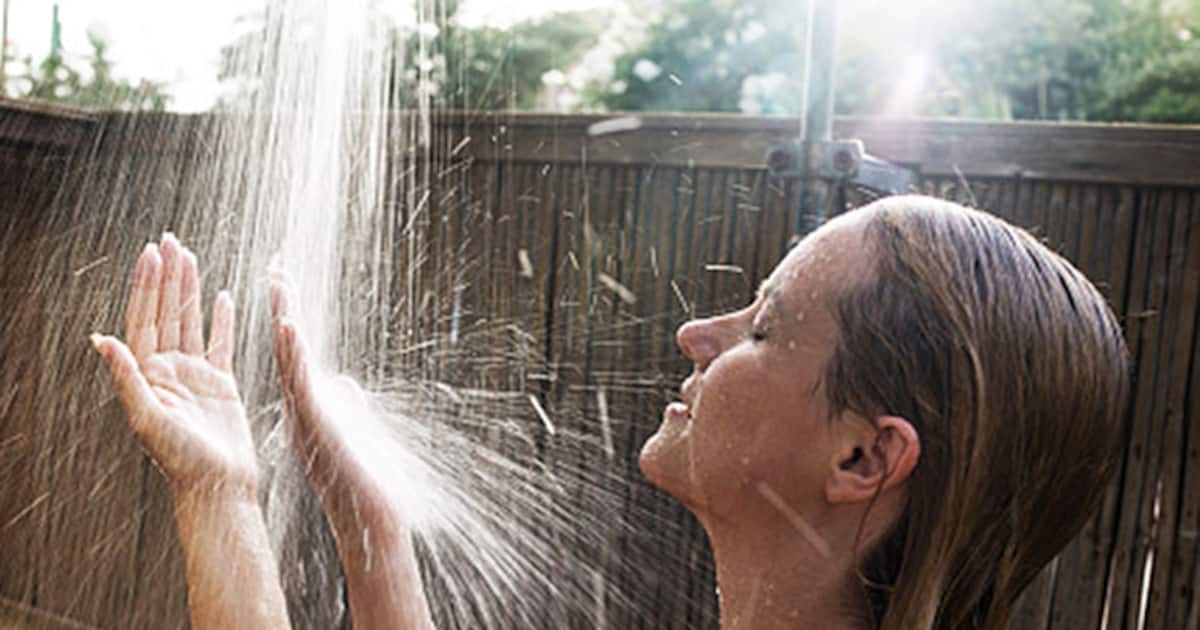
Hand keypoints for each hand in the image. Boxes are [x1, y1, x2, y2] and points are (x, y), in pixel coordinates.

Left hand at [93, 234, 256, 497]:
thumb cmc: (181, 460)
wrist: (218, 485)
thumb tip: (101, 339)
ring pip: (191, 321)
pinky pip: (220, 343)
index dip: (147, 285)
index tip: (151, 253)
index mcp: (147, 374)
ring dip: (189, 289)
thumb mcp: (147, 419)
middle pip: (166, 312)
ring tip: (190, 256)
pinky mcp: (221, 383)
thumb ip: (126, 377)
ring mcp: (194, 375)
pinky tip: (222, 297)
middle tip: (169, 240)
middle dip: (166, 276)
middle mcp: (167, 370)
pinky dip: (221, 319)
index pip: (145, 319)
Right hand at [269, 274, 397, 526]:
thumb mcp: (350, 425)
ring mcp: (306, 408)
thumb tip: (346, 386)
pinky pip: (300, 379)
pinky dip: (295, 352)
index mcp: (309, 398)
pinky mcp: (314, 419)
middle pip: (291, 342)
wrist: (368, 509)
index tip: (281, 273)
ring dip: (286, 317)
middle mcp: (302, 400)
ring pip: (291, 355)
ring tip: (279, 282)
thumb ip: (343, 400)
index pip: (297, 345)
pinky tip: (288, 325)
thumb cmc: (360, 473)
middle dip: (284, 302)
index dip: (289, 309)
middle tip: (275, 263)